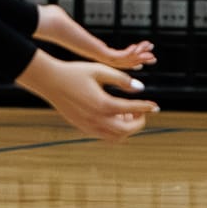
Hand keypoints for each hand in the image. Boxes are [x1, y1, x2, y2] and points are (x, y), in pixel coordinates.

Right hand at [17, 51, 158, 140]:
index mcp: (102, 104)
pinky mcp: (81, 127)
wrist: (51, 81)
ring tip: (129, 113)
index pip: (131, 110)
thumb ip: (122, 79)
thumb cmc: (76, 72)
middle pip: (125, 131)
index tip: (155, 106)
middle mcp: (95, 120)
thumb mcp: (101, 70)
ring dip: (126, 128)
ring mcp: (87, 126)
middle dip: (138, 123)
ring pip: (114, 137)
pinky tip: (116, 115)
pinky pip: (103, 135)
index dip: (145, 108)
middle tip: (143, 111)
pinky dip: (114, 130)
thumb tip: (140, 88)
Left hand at [34, 0, 155, 71]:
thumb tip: (57, 12)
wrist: (52, 26)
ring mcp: (96, 55)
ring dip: (139, 56)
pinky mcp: (97, 52)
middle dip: (138, 59)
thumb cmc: (54, 22)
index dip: (127, 56)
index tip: (138, 52)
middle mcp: (95, 55)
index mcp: (90, 49)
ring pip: (123, 61)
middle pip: (121, 62)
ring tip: (152, 54)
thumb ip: (65, 19)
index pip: (113, 56)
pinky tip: (140, 48)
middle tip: (152, 57)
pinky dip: (132, 53)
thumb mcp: (65, 21)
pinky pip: (119, 56)